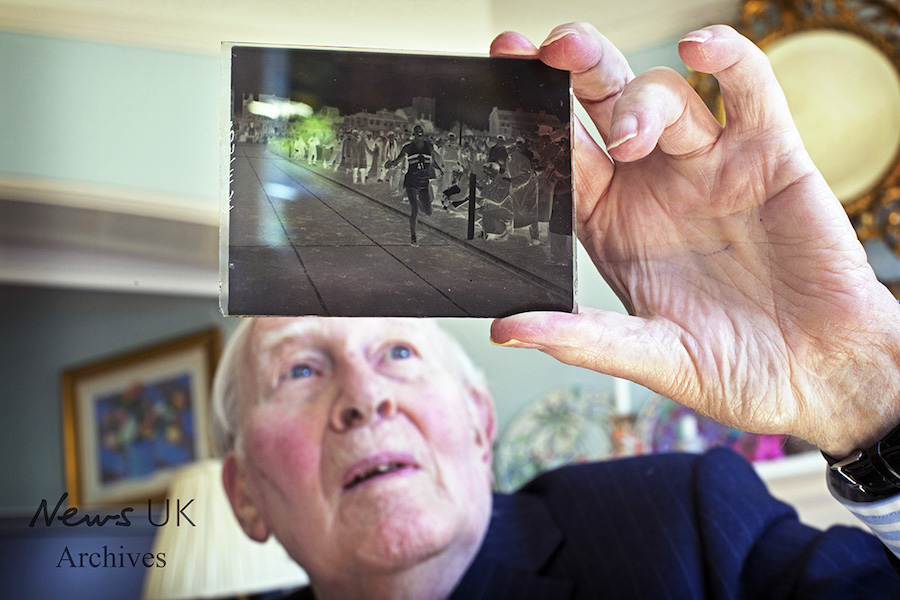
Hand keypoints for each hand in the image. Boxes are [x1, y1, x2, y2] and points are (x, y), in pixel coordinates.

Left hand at [489, 23, 899, 456]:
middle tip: (547, 52)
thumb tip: (507, 329)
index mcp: (612, 222)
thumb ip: (581, 338)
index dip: (530, 118)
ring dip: (639, 98)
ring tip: (632, 138)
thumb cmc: (736, 369)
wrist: (820, 378)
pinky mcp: (770, 155)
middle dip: (572, 69)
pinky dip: (728, 58)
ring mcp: (710, 164)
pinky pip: (748, 89)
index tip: (500, 84)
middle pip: (603, 104)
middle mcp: (653, 184)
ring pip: (664, 93)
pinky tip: (701, 50)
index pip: (560, 154)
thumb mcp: (649, 357)